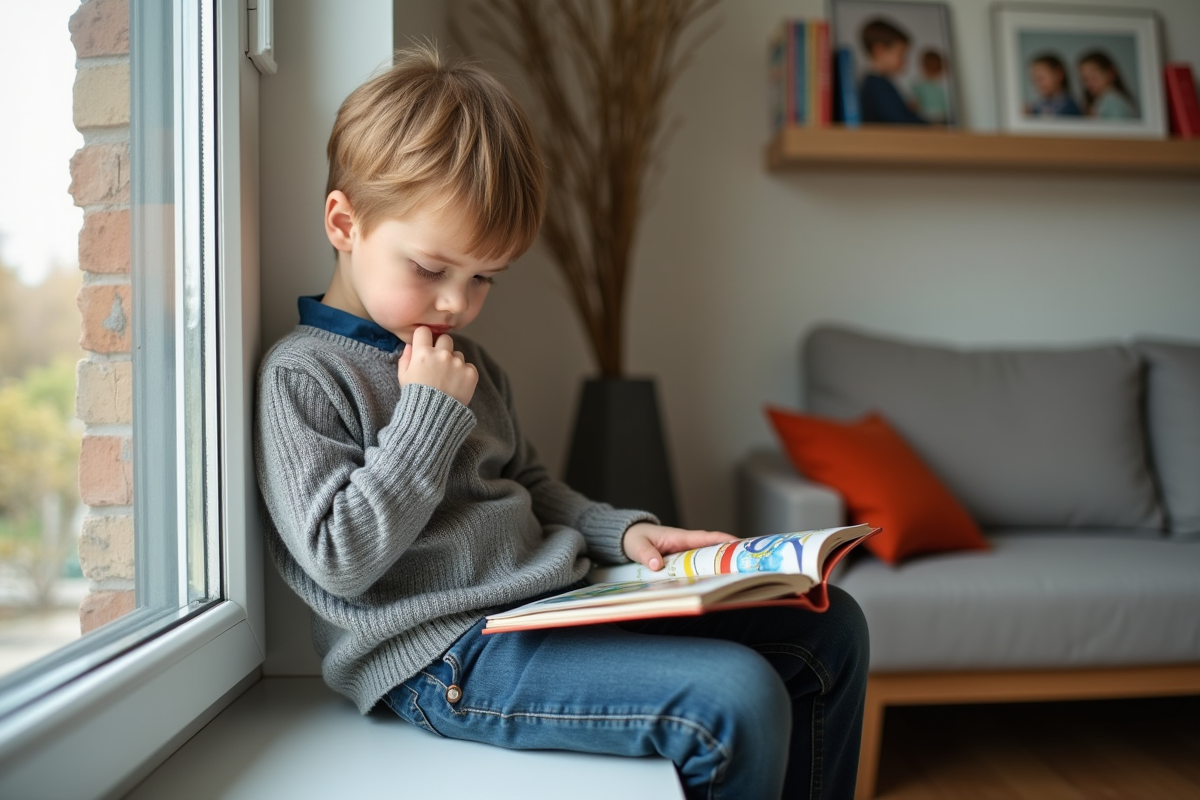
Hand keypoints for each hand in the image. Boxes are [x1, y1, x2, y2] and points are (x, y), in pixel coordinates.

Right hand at [397, 327, 477, 406]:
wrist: (433, 418)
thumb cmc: (415, 397)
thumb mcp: (404, 377)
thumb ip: (405, 358)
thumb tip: (410, 345)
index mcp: (423, 353)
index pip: (424, 331)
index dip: (424, 338)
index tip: (425, 345)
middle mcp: (441, 355)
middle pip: (445, 339)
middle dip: (442, 347)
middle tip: (438, 363)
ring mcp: (457, 363)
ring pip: (457, 354)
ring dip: (453, 362)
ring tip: (447, 379)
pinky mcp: (470, 373)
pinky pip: (468, 366)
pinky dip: (464, 374)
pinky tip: (456, 385)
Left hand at [622, 523, 737, 571]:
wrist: (627, 537)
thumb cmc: (634, 538)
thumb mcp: (638, 545)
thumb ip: (647, 554)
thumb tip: (657, 564)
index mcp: (679, 537)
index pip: (705, 537)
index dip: (723, 539)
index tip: (740, 544)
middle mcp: (686, 544)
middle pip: (712, 548)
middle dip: (729, 554)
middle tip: (747, 564)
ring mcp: (684, 552)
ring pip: (706, 558)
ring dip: (719, 565)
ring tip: (737, 576)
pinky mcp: (680, 560)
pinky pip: (696, 566)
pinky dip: (705, 571)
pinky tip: (713, 582)